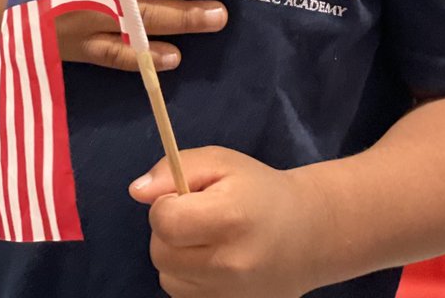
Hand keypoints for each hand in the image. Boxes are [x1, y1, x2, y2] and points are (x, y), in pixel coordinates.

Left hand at [130, 148, 327, 297]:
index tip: (183, 197)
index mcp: (229, 219)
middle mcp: (229, 264)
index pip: (164, 221)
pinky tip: (212, 262)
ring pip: (167, 279)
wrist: (308, 234)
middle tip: (196, 218)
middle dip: (168, 231)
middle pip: (160, 253)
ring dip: (176, 257)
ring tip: (206, 240)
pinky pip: (184, 297)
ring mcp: (231, 296)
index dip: (165, 204)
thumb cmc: (259, 190)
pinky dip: (188, 279)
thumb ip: (174, 168)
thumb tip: (136, 191)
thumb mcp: (221, 162)